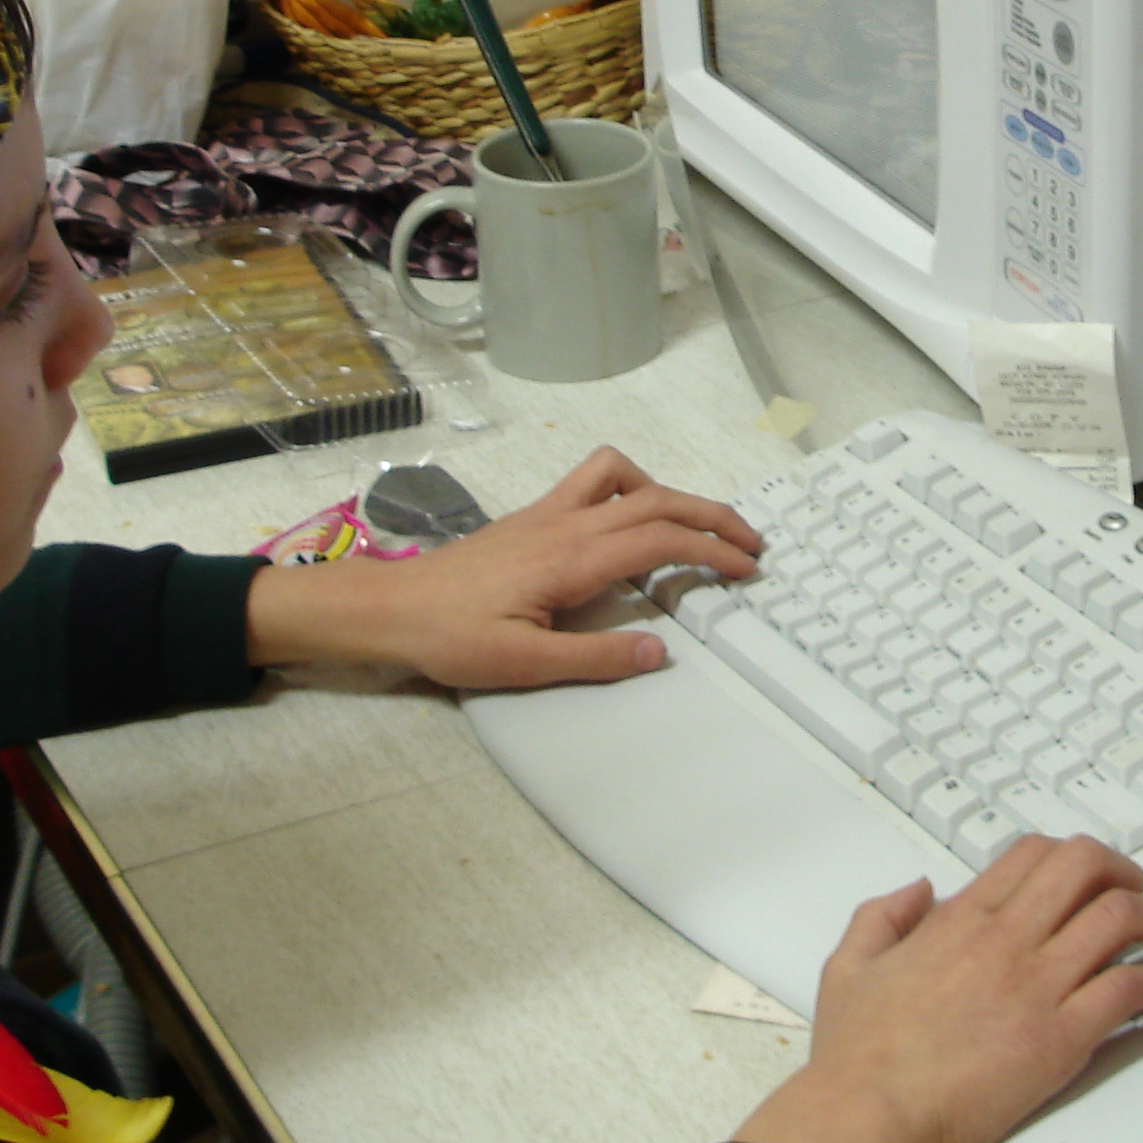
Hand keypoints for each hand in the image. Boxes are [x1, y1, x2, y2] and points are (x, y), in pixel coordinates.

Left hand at [242, 445, 759, 687]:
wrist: (391, 607)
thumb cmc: (450, 637)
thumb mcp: (524, 665)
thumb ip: (596, 660)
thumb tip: (660, 653)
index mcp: (572, 557)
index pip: (661, 540)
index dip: (713, 550)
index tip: (748, 569)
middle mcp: (566, 523)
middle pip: (658, 499)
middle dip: (713, 516)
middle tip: (751, 544)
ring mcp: (549, 513)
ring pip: (626, 477)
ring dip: (672, 493)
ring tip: (696, 529)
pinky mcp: (534, 517)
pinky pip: (594, 481)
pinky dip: (630, 488)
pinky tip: (631, 525)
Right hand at [730, 835, 1142, 1142]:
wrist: (866, 1114)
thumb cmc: (857, 1057)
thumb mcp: (849, 964)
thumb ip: (883, 916)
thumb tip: (919, 889)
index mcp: (960, 920)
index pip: (1034, 854)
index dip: (1075, 857)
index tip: (1092, 877)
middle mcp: (1005, 940)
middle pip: (1088, 866)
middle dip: (1128, 873)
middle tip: (1141, 897)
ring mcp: (1036, 985)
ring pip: (1123, 917)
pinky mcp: (1060, 1037)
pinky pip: (1130, 988)